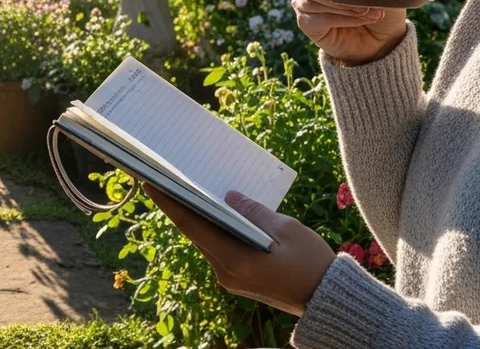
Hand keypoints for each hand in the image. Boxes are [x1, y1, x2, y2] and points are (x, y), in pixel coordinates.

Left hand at [144, 183, 335, 316]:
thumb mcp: (286, 229)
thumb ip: (253, 211)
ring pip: (208, 242)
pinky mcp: (239, 280)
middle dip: (184, 207)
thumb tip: (229, 197)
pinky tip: (220, 214)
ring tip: (193, 191)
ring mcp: (231, 279)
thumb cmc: (312, 263)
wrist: (328, 299)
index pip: (193, 226)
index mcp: (234, 260)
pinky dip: (217, 231)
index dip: (170, 204)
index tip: (151, 184)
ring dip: (202, 219)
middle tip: (171, 180)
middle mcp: (225, 273)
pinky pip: (220, 250)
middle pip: (197, 234)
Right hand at [291, 0, 407, 64]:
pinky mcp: (307, 23)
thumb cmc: (383, 6)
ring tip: (368, 12)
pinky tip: (359, 21)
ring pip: (309, 0)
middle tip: (363, 1)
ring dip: (341, 7)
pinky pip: (316, 18)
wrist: (383, 38)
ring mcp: (306, 3)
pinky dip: (340, 19)